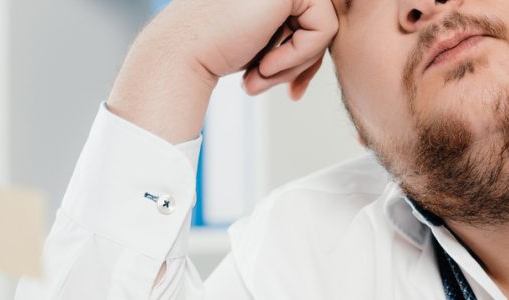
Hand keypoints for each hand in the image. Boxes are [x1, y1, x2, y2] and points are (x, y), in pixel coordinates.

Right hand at [106, 0, 336, 143]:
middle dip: (306, 63)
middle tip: (283, 90)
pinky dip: (300, 57)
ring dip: (298, 63)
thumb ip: (294, 33)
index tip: (292, 88)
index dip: (306, 57)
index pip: (312, 20)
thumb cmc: (216, 50)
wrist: (182, 54)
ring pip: (326, 27)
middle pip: (322, 22)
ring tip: (263, 76)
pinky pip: (324, 29)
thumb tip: (325, 49)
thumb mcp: (266, 39)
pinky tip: (265, 66)